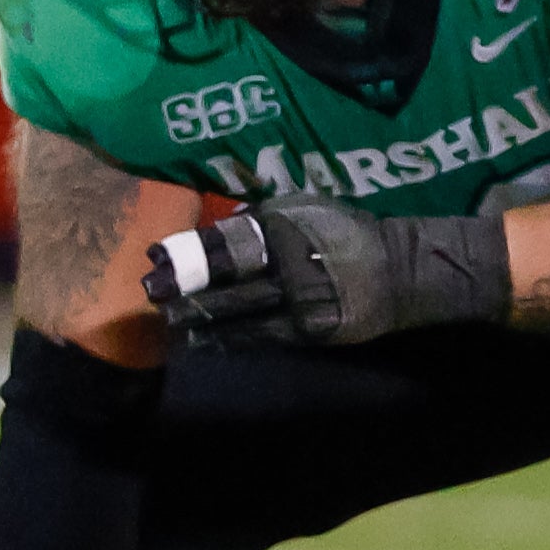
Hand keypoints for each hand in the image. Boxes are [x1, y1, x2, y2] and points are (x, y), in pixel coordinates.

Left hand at [144, 203, 389, 347]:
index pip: (224, 239)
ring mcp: (298, 297)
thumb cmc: (346, 233)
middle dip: (184, 287)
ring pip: (238, 309)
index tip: (154, 257)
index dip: (188, 250)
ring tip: (169, 321)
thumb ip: (263, 215)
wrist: (398, 269)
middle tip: (151, 295)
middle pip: (224, 276)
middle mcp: (285, 259)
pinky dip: (230, 338)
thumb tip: (217, 225)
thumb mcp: (307, 207)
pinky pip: (261, 334)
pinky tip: (204, 341)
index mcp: (281, 224)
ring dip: (200, 316)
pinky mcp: (310, 328)